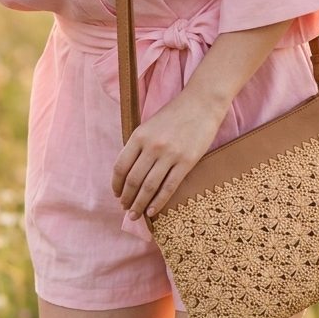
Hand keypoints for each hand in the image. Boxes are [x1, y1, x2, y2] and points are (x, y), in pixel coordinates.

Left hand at [111, 88, 223, 220]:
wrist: (202, 103)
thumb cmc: (175, 114)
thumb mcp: (149, 125)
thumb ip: (139, 146)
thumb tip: (129, 172)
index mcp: (138, 136)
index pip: (120, 166)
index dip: (116, 184)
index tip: (116, 194)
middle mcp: (151, 146)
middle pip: (133, 180)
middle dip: (127, 198)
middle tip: (125, 208)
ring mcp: (169, 154)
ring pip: (149, 187)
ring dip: (139, 204)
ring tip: (135, 214)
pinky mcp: (186, 161)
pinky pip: (169, 187)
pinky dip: (158, 201)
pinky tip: (152, 211)